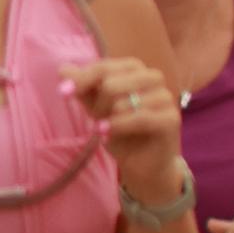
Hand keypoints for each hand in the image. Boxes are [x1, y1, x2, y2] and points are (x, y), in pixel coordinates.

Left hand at [65, 58, 186, 204]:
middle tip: (95, 119)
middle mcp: (153, 78)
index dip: (82, 78)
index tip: (63, 92)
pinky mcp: (171, 118)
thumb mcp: (97, 109)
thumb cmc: (121, 132)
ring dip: (108, 119)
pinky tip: (105, 133)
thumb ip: (83, 89)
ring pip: (123, 102)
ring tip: (105, 129)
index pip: (105, 67)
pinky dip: (119, 126)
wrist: (142, 165)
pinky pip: (139, 117)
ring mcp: (165, 97)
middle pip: (112, 82)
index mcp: (135, 70)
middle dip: (97, 104)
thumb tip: (62, 69)